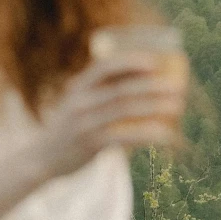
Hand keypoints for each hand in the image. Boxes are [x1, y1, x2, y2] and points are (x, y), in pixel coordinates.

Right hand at [35, 57, 185, 177]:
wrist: (42, 157)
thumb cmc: (70, 126)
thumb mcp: (79, 102)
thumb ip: (102, 91)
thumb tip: (144, 82)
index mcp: (79, 86)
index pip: (105, 67)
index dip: (131, 62)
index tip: (155, 62)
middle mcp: (81, 101)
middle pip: (121, 88)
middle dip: (152, 85)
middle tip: (178, 86)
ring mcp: (84, 123)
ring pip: (125, 110)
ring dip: (155, 106)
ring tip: (177, 105)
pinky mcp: (90, 144)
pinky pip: (123, 136)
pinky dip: (146, 134)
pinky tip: (165, 134)